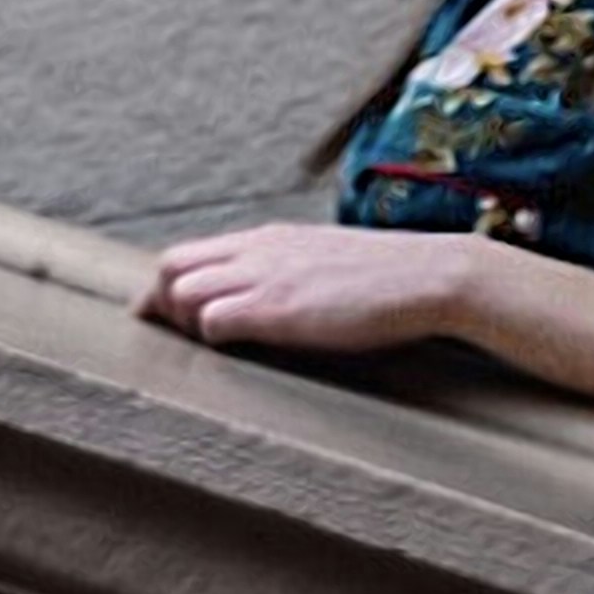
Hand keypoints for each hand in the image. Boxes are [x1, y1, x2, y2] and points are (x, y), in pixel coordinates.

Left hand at [139, 219, 472, 365]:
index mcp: (264, 240)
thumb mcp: (320, 260)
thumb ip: (286, 270)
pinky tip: (242, 354)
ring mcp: (263, 277)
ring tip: (216, 350)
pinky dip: (212, 339)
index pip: (187, 253)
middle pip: (169, 267)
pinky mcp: (279, 308)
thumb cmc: (384, 278)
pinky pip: (213, 320)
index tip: (169, 321)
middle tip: (187, 341)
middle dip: (165, 305)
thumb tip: (265, 297)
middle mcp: (254, 251)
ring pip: (180, 291)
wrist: (428, 276)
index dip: (169, 290)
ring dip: (186, 324)